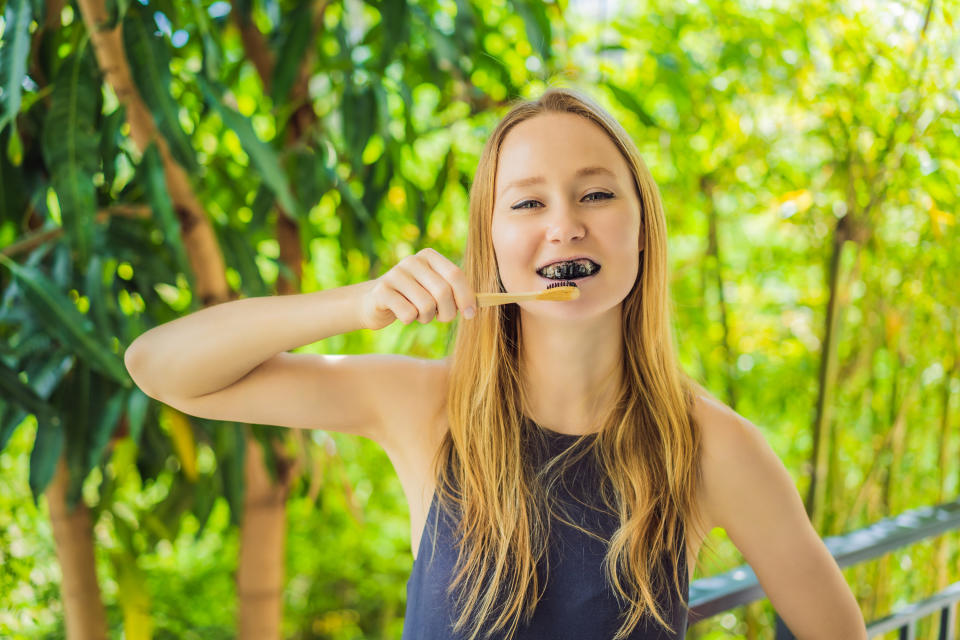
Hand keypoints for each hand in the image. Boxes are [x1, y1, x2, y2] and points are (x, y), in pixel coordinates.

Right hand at [359, 248, 477, 330]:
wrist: (374, 302)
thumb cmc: (413, 299)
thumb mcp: (434, 291)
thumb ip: (455, 292)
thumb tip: (482, 304)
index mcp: (429, 257)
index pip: (456, 275)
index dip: (466, 296)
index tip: (470, 314)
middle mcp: (413, 261)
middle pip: (443, 292)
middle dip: (447, 313)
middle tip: (440, 318)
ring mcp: (395, 274)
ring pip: (426, 305)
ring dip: (426, 318)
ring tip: (419, 315)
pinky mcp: (382, 291)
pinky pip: (408, 313)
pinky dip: (409, 320)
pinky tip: (402, 315)